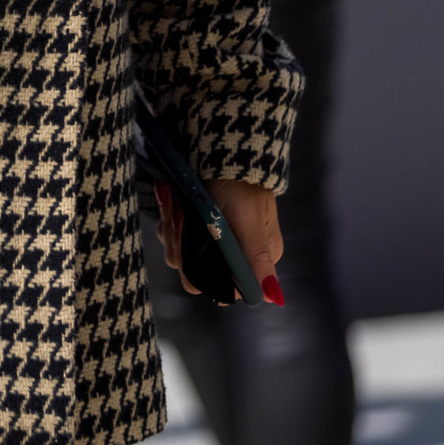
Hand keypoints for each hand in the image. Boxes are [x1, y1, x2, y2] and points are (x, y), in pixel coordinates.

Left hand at [156, 176, 283, 305]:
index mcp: (253, 259)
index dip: (204, 275)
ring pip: (179, 253)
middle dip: (182, 244)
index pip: (223, 289)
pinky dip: (168, 217)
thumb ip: (258, 259)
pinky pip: (171, 234)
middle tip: (180, 215)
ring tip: (174, 201)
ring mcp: (209, 240)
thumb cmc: (240, 186)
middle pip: (195, 272)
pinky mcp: (192, 224)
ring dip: (172, 227)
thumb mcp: (250, 221)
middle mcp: (231, 254)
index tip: (196, 249)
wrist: (221, 146)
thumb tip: (275, 297)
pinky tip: (169, 198)